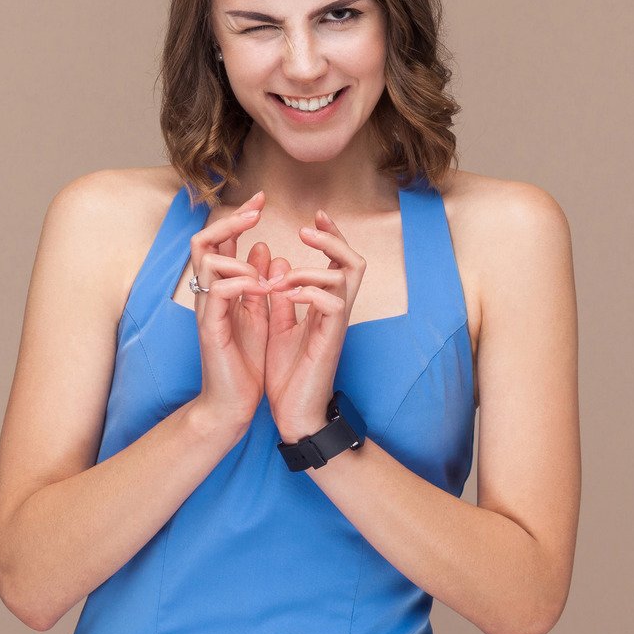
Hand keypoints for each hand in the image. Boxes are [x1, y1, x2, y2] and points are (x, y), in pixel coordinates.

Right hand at [190, 189, 273, 432]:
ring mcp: (206, 310)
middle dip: (231, 221)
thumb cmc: (244, 363)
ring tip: (265, 269)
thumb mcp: (258, 315)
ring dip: (239, 257)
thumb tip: (266, 249)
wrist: (232, 404)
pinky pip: (218, 292)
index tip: (262, 199)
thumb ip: (259, 283)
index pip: (219, 241)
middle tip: (258, 210)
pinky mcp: (210, 329)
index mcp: (221, 289)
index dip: (238, 217)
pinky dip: (242, 283)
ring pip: (205, 260)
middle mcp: (207, 295)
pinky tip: (263, 289)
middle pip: (202, 241)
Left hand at [261, 209, 365, 442]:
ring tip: (282, 277)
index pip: (337, 263)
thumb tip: (279, 268)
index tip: (314, 217)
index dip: (330, 237)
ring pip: (346, 277)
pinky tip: (286, 294)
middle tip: (307, 228)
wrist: (294, 416)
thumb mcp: (279, 329)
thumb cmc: (289, 377)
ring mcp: (336, 326)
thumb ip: (282, 300)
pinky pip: (332, 303)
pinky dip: (308, 291)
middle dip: (333, 240)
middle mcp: (336, 313)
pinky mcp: (330, 341)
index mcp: (325, 308)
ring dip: (311, 268)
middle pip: (354, 262)